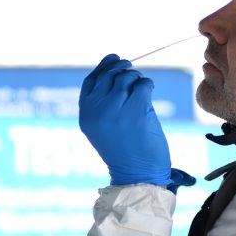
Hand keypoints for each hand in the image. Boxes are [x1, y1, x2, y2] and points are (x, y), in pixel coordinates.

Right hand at [79, 54, 171, 185]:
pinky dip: (147, 84)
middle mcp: (97, 111)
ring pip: (127, 77)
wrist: (138, 175)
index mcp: (86, 114)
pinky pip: (143, 84)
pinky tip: (149, 91)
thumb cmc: (124, 151)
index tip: (115, 59)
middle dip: (124, 69)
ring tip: (142, 89)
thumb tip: (116, 69)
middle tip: (134, 74)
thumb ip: (102, 103)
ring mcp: (116, 111)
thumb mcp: (102, 128)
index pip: (91, 80)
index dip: (104, 66)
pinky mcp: (136, 112)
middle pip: (110, 75)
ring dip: (137, 78)